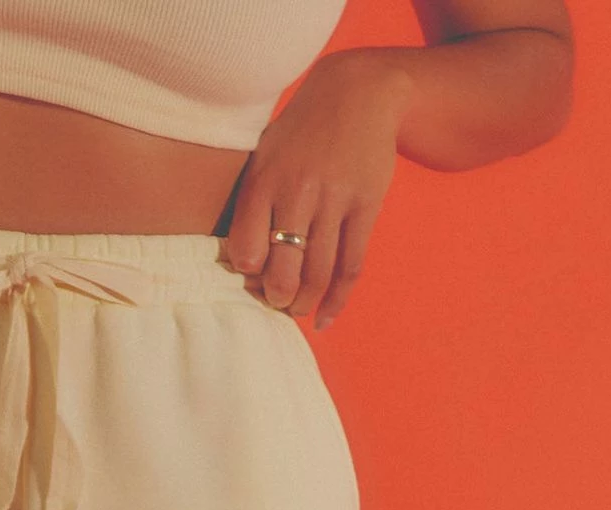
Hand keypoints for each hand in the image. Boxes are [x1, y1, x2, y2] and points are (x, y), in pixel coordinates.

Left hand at [220, 51, 411, 333]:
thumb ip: (253, 204)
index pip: (247, 251)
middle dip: (278, 300)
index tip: (253, 280)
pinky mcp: (365, 206)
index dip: (248, 276)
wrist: (357, 92)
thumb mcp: (266, 155)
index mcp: (264, 181)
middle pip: (283, 271)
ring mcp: (334, 200)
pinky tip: (325, 317)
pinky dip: (337, 299)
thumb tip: (245, 265)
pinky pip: (351, 266)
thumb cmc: (302, 133)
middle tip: (278, 304)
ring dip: (306, 304)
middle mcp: (298, 192)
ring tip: (299, 310)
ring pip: (318, 274)